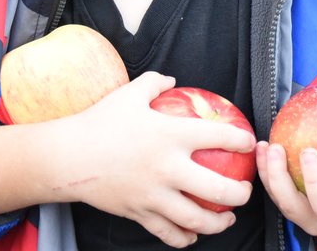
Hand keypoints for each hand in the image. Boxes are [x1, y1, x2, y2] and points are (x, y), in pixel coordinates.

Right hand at [60, 72, 255, 245]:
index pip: (219, 136)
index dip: (242, 140)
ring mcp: (154, 195)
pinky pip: (168, 232)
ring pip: (196, 218)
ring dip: (219, 222)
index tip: (250, 143)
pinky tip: (192, 234)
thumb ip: (156, 83)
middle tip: (247, 190)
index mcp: (171, 135)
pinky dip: (184, 237)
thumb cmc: (100, 122)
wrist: (66, 158)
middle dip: (241, 193)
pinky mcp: (139, 213)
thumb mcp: (130, 93)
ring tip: (228, 218)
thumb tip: (174, 81)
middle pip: (218, 189)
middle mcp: (168, 168)